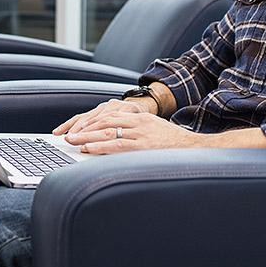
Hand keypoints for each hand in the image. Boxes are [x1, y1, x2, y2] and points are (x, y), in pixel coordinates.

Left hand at [56, 102, 201, 154]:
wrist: (197, 151)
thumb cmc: (176, 146)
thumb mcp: (156, 133)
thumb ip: (139, 134)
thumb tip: (120, 142)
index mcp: (142, 118)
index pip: (111, 116)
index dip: (92, 122)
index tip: (79, 128)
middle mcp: (139, 123)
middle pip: (105, 121)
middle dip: (85, 128)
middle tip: (68, 135)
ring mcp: (141, 134)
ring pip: (107, 131)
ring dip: (87, 137)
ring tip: (72, 142)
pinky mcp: (142, 146)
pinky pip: (116, 144)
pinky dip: (99, 146)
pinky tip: (88, 149)